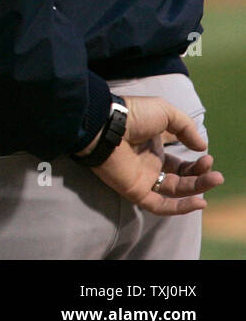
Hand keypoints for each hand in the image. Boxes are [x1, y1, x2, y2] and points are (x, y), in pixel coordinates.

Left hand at [86, 96, 223, 215]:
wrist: (106, 125)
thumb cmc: (133, 115)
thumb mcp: (165, 112)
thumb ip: (186, 127)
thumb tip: (202, 146)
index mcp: (154, 146)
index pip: (179, 162)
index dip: (196, 163)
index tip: (205, 155)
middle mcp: (149, 163)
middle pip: (180, 178)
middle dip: (200, 176)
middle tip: (215, 173)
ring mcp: (142, 178)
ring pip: (175, 191)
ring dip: (197, 188)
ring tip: (215, 179)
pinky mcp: (135, 191)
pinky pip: (159, 205)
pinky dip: (180, 208)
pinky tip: (200, 202)